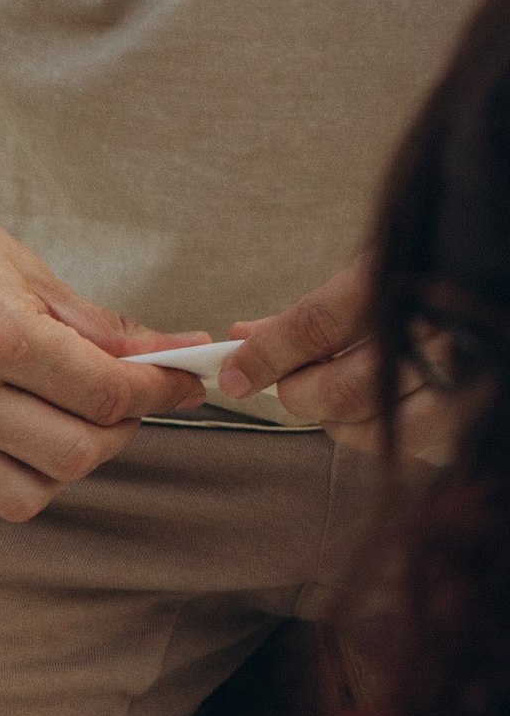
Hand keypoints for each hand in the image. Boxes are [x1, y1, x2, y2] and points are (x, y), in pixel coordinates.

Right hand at [0, 142, 207, 524]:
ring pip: (21, 498)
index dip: (161, 390)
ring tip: (58, 424)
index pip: (107, 393)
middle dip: (117, 430)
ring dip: (56, 468)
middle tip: (120, 401)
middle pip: (75, 455)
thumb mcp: (17, 261)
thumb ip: (92, 323)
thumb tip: (166, 354)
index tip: (179, 381)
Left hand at [220, 259, 451, 461]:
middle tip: (288, 383)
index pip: (315, 327)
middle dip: (298, 393)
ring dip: (336, 420)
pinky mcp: (474, 418)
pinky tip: (380, 410)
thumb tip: (246, 336)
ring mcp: (464, 380)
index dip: (265, 355)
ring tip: (335, 394)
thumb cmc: (442, 268)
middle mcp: (438, 334)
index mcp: (406, 281)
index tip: (232, 372)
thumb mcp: (380, 269)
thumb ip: (315, 310)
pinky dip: (378, 434)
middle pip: (339, 391)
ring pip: (370, 429)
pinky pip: (409, 448)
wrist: (500, 267)